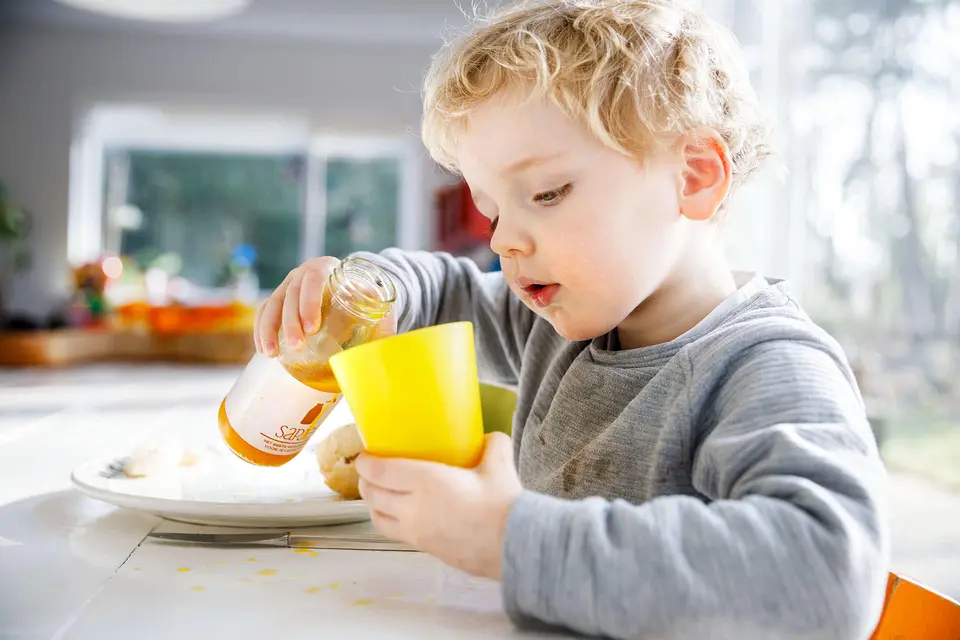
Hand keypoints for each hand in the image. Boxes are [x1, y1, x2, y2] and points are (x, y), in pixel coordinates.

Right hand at [253, 257, 397, 355]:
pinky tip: (263, 349)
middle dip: (290, 322)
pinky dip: (261, 329)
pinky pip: (264, 312)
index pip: (314, 279)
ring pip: (272, 303)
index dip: (310, 302)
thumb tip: (387, 349)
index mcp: (327, 267)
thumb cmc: (368, 299)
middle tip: (298, 346)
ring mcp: (288, 285)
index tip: (313, 328)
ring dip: (269, 329)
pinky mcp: (278, 299)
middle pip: (290, 293)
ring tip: (271, 354)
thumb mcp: (379, 303)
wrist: (354, 290)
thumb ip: (384, 321)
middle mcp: (303, 272)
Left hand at [355, 432, 522, 579]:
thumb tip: (488, 437)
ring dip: (372, 503)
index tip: (365, 455)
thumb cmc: (503, 504)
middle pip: (372, 494)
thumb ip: (491, 444)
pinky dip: (387, 520)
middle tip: (370, 471)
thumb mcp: (499, 464)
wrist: (514, 545)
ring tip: (379, 494)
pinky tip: (399, 514)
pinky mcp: (424, 548)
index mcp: (426, 481)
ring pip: (377, 517)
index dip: (366, 462)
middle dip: (365, 481)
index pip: (379, 471)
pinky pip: (393, 533)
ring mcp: (416, 531)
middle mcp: (413, 507)